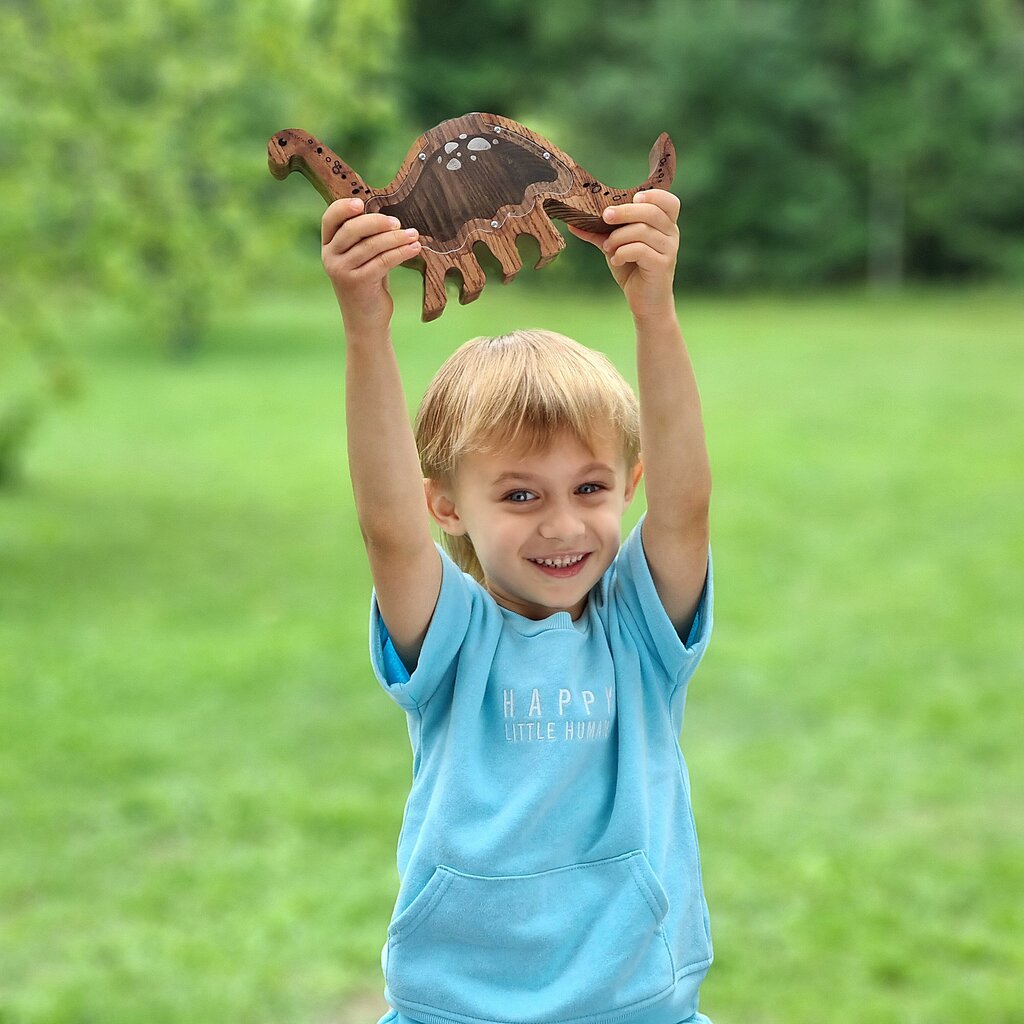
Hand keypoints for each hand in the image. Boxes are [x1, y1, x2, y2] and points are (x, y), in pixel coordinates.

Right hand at [321, 198, 421, 331]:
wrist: (366, 322)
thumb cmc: (368, 285)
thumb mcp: (363, 258)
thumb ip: (366, 238)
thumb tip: (388, 215)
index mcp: (328, 246)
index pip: (330, 219)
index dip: (343, 208)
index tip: (362, 203)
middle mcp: (330, 257)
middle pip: (352, 229)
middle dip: (377, 222)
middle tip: (398, 223)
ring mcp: (341, 271)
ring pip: (370, 245)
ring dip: (395, 238)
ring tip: (413, 235)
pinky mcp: (357, 283)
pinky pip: (382, 261)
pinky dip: (400, 252)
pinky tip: (414, 248)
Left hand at [567, 190, 679, 321]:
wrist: (646, 302)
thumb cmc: (633, 270)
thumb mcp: (615, 247)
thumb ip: (599, 233)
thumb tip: (573, 222)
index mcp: (664, 224)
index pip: (668, 201)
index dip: (653, 194)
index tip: (633, 197)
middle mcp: (671, 234)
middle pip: (651, 212)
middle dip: (624, 212)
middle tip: (605, 217)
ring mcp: (668, 249)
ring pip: (642, 231)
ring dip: (618, 237)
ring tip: (607, 248)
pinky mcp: (662, 265)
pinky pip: (640, 250)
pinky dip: (623, 252)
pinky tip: (615, 260)